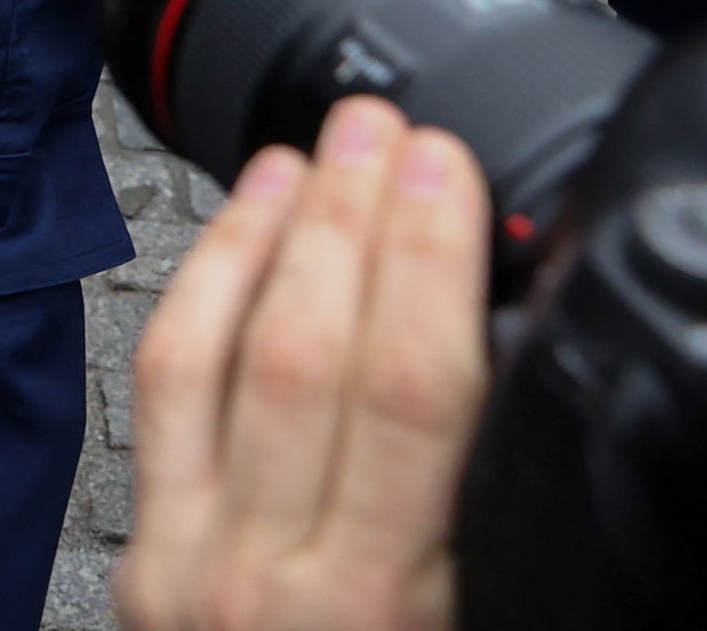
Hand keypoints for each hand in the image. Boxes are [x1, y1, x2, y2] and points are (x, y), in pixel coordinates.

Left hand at [117, 97, 490, 630]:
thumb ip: (520, 536)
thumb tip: (560, 400)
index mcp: (402, 610)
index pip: (418, 395)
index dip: (430, 259)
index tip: (452, 167)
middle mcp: (289, 582)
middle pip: (318, 350)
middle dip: (358, 219)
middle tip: (391, 124)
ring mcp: (199, 569)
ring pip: (229, 354)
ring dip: (278, 235)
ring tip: (320, 147)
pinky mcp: (145, 566)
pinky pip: (164, 398)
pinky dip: (204, 296)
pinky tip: (240, 230)